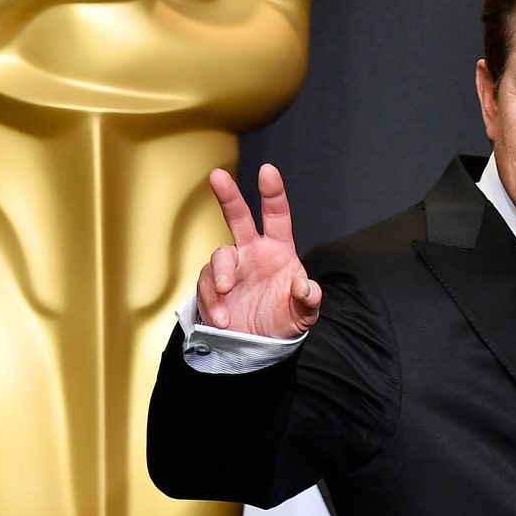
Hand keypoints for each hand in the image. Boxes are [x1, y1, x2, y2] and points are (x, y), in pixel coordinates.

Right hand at [196, 164, 320, 337]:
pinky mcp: (211, 287)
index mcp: (278, 250)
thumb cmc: (285, 318)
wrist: (260, 344)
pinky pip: (206, 287)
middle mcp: (251, 252)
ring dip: (220, 274)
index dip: (273, 193)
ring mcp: (230, 268)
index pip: (277, 216)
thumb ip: (309, 300)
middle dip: (228, 195)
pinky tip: (222, 319)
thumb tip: (305, 287)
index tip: (267, 171)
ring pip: (219, 256)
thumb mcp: (303, 314)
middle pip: (238, 217)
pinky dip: (212, 302)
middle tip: (217, 176)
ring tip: (225, 291)